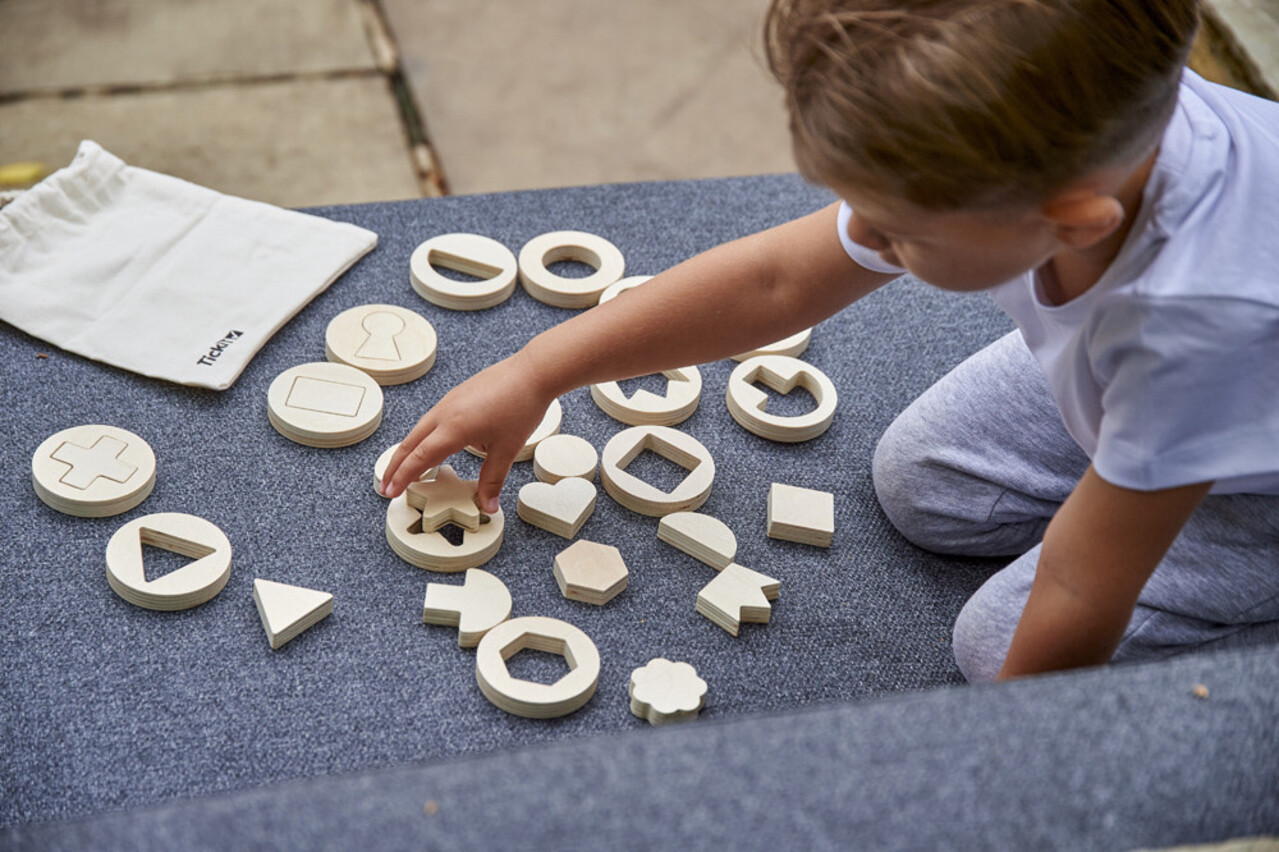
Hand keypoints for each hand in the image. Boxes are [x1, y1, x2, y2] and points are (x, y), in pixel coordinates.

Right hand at [378, 352, 553, 512]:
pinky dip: (425, 436)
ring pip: (420, 430)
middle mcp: (445, 413)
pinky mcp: (457, 395)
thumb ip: (493, 480)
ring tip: (407, 469)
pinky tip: (437, 444)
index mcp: (453, 428)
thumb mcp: (507, 450)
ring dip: (410, 450)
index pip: (419, 458)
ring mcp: (449, 401)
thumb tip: (488, 506)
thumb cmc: (521, 406)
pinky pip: (434, 419)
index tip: (391, 492)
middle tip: (387, 485)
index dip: (403, 477)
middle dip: (395, 466)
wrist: (532, 372)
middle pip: (410, 443)